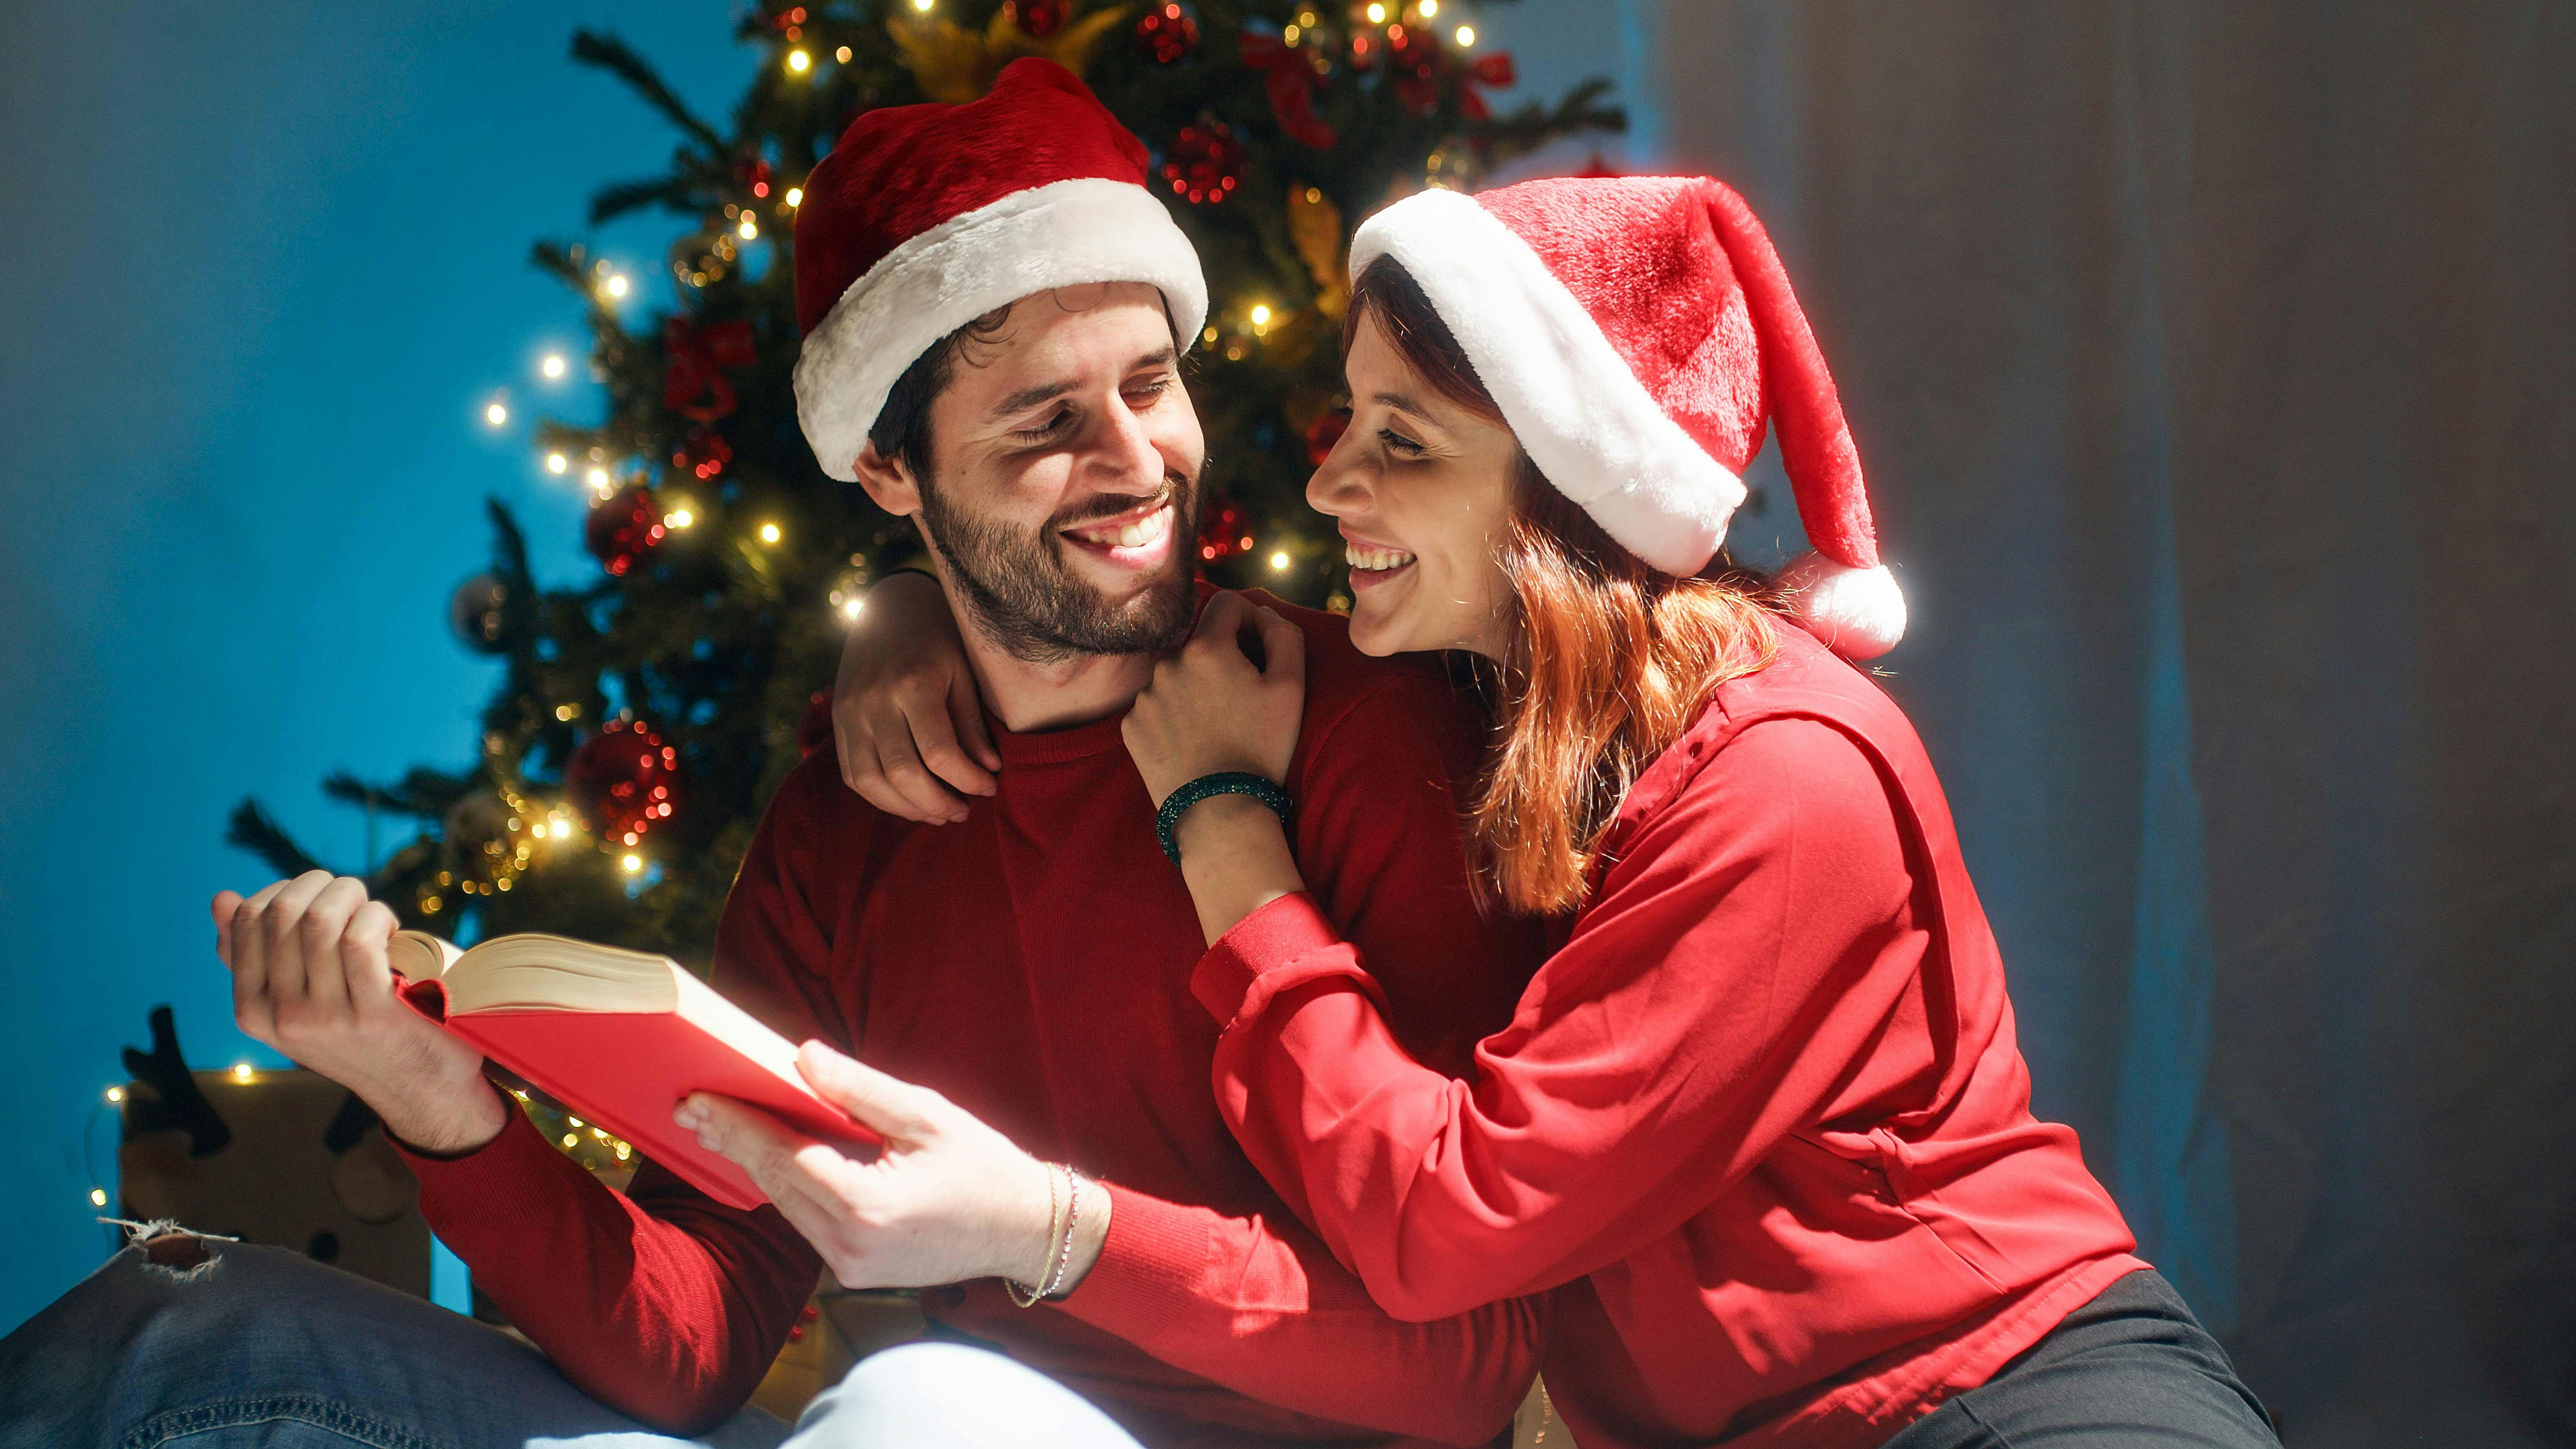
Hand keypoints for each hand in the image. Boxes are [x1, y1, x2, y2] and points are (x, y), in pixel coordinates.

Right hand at [213, 872, 507, 1153]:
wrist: (418, 1087)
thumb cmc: (358, 1032)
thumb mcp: (297, 1002)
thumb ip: (259, 956)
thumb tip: (222, 898)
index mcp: (253, 1011)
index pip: (247, 920)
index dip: (283, 889)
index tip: (315, 896)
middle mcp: (282, 1017)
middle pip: (282, 912)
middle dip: (319, 884)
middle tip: (349, 896)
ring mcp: (326, 1018)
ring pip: (319, 920)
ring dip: (350, 895)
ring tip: (369, 910)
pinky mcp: (374, 1014)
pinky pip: (359, 939)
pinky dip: (374, 916)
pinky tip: (389, 928)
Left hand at [675, 1041, 1107, 1291]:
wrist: (1024, 1231)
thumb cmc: (984, 1167)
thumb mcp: (927, 1114)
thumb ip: (860, 1088)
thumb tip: (801, 1057)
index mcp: (867, 1205)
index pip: (784, 1156)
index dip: (739, 1122)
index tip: (699, 1096)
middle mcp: (849, 1246)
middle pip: (775, 1183)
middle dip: (734, 1140)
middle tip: (691, 1107)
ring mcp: (849, 1267)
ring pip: (785, 1205)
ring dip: (756, 1164)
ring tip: (719, 1125)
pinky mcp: (853, 1273)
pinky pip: (806, 1222)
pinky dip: (787, 1186)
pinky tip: (768, 1158)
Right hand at [832, 570, 998, 824]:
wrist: (889, 608)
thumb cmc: (937, 640)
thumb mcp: (964, 672)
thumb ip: (972, 724)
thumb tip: (988, 770)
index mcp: (913, 684)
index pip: (940, 752)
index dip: (967, 780)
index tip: (989, 787)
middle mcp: (874, 701)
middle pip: (903, 773)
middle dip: (938, 803)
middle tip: (963, 811)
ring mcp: (850, 712)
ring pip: (871, 781)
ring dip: (907, 808)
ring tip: (938, 814)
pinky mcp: (838, 721)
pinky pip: (852, 774)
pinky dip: (880, 796)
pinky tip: (908, 802)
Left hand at [1123, 592, 1306, 805]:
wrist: (1219, 811)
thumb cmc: (1262, 748)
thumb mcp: (1291, 688)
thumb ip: (1283, 635)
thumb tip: (1263, 613)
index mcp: (1206, 648)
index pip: (1226, 603)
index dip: (1249, 619)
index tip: (1258, 648)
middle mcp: (1167, 664)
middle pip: (1201, 643)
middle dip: (1221, 659)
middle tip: (1241, 700)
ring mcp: (1144, 696)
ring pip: (1177, 674)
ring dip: (1195, 687)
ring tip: (1216, 726)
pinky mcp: (1130, 725)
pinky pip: (1155, 705)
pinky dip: (1173, 715)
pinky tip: (1192, 741)